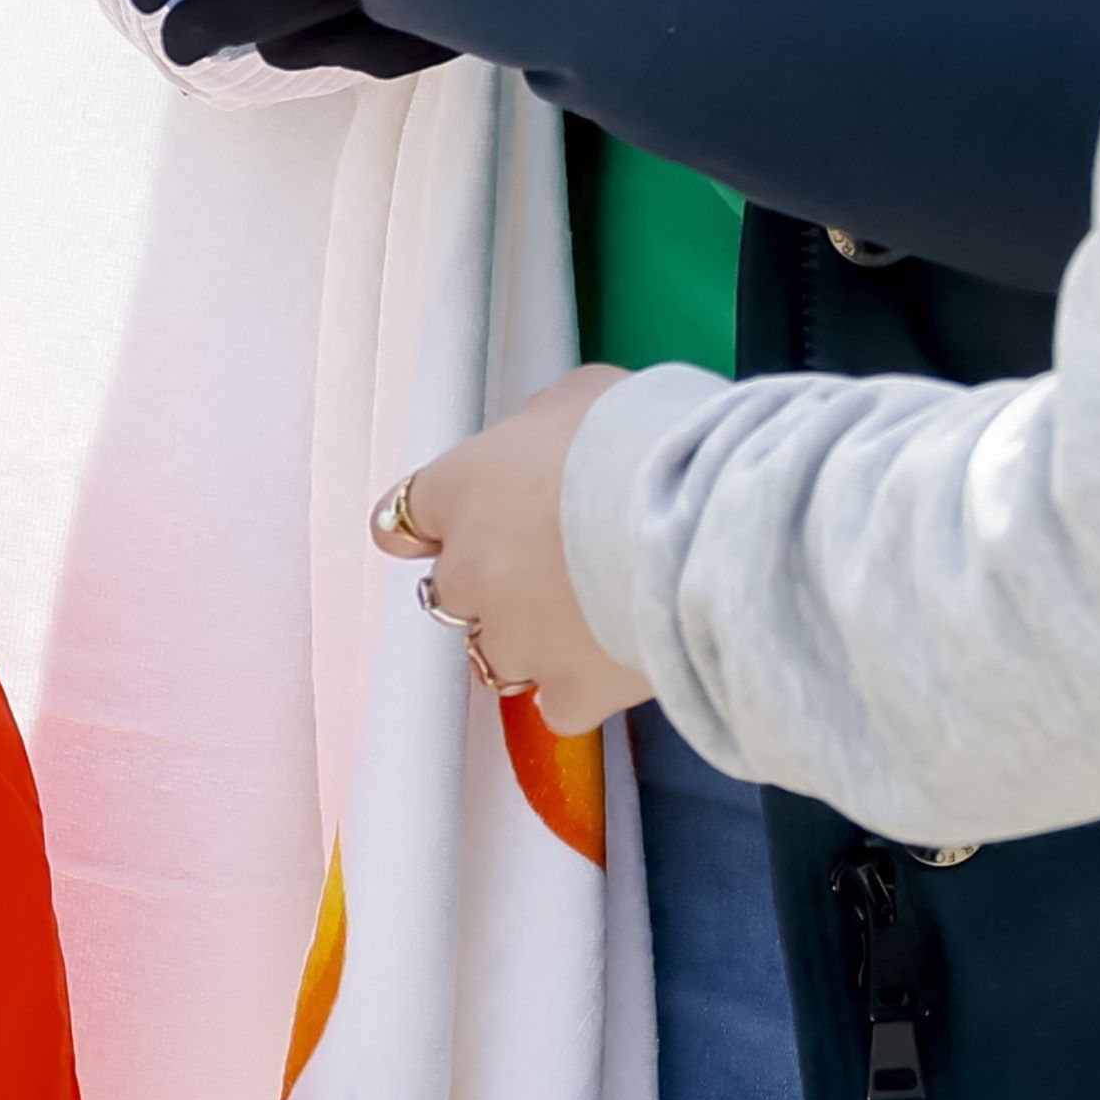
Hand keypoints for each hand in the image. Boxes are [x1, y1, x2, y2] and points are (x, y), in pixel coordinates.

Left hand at [382, 365, 645, 733]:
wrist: (699, 522)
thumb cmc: (641, 440)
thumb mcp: (581, 396)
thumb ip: (538, 427)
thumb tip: (539, 442)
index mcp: (462, 489)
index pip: (400, 520)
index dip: (428, 529)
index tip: (442, 534)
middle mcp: (470, 570)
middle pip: (451, 592)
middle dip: (490, 584)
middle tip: (548, 566)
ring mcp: (514, 638)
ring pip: (497, 654)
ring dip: (531, 638)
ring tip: (589, 616)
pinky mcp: (567, 690)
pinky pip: (557, 703)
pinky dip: (580, 689)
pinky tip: (614, 662)